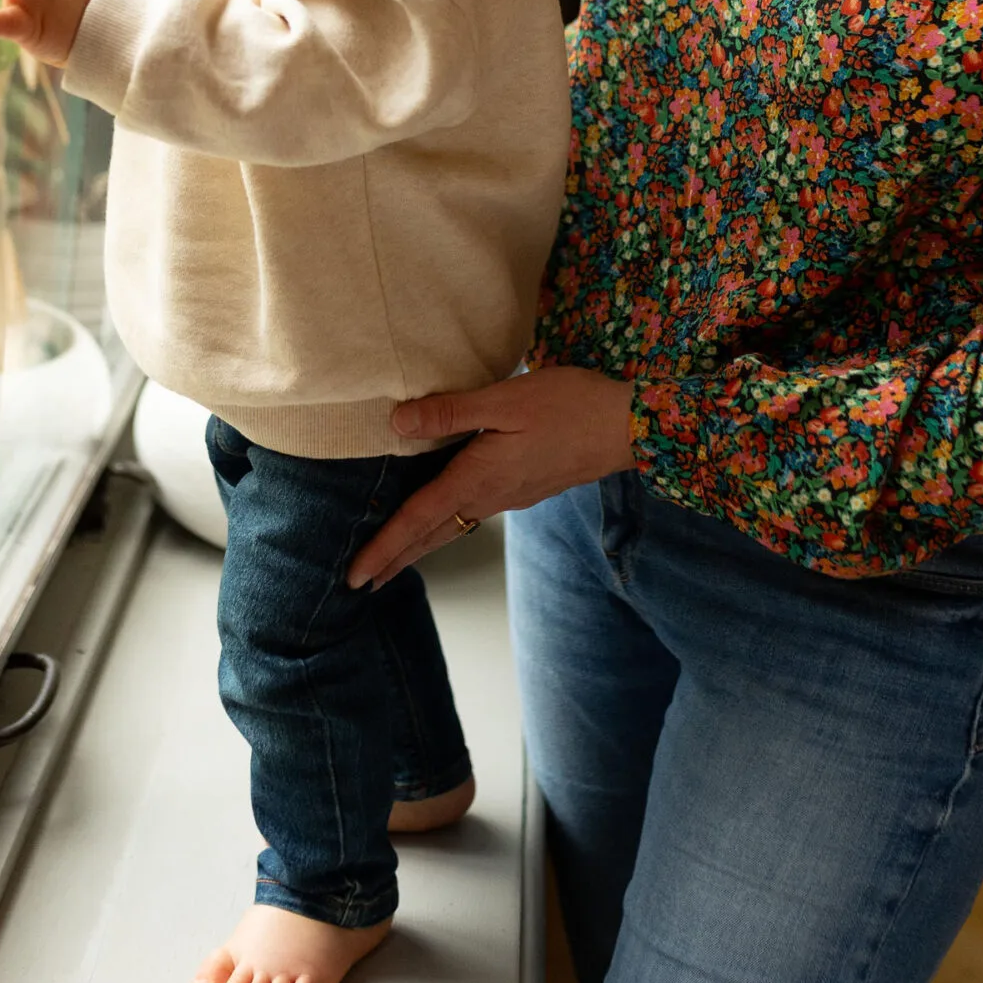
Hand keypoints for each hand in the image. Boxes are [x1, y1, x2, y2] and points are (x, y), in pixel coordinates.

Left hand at [347, 367, 634, 590]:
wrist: (628, 426)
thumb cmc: (569, 406)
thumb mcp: (505, 399)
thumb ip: (451, 412)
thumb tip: (397, 425)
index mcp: (479, 478)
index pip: (419, 520)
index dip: (384, 548)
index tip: (354, 577)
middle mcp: (492, 496)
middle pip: (433, 534)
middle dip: (396, 558)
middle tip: (361, 583)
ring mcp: (512, 495)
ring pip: (454, 524)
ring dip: (420, 542)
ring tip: (394, 554)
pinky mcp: (527, 487)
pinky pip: (475, 511)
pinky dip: (447, 521)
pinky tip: (445, 510)